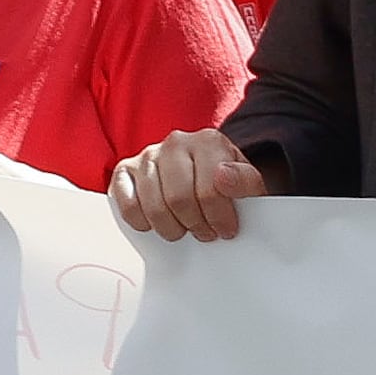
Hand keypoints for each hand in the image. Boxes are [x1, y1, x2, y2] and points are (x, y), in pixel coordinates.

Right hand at [110, 125, 267, 243]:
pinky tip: (157, 223)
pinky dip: (142, 221)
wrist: (207, 176)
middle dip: (195, 224)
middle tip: (205, 233)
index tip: (226, 230)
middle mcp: (176, 142)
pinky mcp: (125, 170)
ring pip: (154, 206)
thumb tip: (223, 177)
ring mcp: (148, 155)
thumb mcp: (249, 183)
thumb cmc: (227, 183)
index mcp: (209, 141)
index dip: (219, 217)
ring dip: (171, 228)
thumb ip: (246, 181)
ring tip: (184, 230)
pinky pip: (128, 204)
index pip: (210, 189)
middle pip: (179, 199)